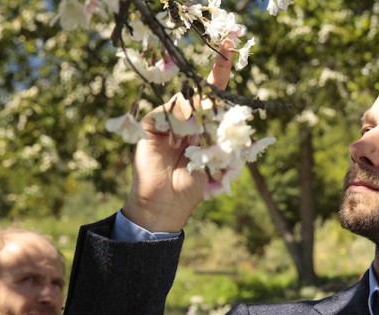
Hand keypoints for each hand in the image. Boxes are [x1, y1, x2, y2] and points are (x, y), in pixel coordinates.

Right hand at [122, 46, 234, 232]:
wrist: (167, 203)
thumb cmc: (192, 185)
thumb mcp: (213, 157)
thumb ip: (215, 132)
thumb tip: (214, 106)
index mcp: (204, 126)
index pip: (214, 95)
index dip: (220, 72)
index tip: (228, 47)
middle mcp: (187, 121)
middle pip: (199, 94)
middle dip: (209, 94)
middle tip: (211, 123)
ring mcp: (168, 122)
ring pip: (183, 103)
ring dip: (192, 122)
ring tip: (188, 145)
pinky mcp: (150, 126)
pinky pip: (164, 112)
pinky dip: (172, 125)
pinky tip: (174, 143)